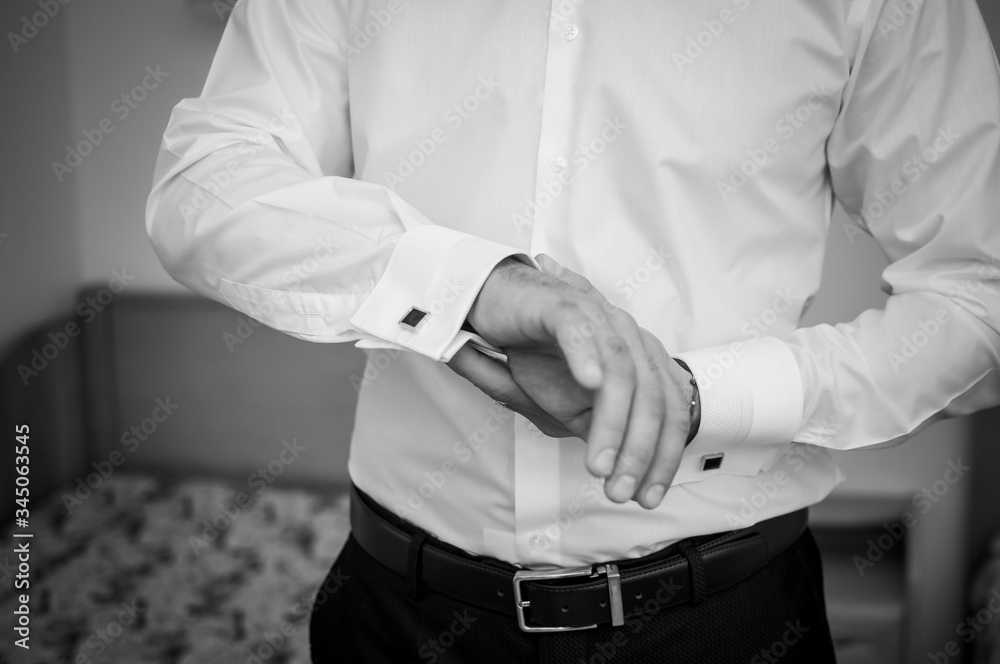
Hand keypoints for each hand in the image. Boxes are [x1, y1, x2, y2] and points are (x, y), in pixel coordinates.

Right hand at [449, 255, 693, 508]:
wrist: (495, 305)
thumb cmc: (535, 352)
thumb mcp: (571, 405)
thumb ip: (600, 429)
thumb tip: (621, 472)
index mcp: (639, 358)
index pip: (668, 409)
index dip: (663, 456)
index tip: (646, 497)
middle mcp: (627, 336)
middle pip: (651, 396)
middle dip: (640, 451)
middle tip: (619, 490)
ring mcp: (598, 319)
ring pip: (621, 374)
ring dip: (614, 424)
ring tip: (599, 463)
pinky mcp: (563, 305)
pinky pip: (580, 332)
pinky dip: (587, 358)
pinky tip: (589, 385)